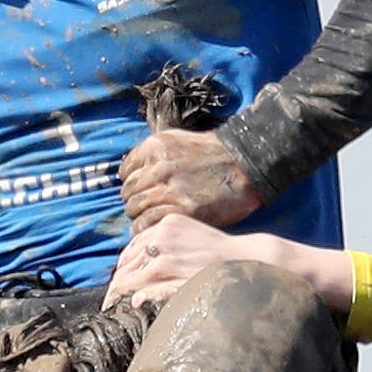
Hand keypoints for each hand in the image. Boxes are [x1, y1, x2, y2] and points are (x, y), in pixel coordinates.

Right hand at [108, 214, 250, 307]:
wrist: (240, 255)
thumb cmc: (217, 280)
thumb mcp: (188, 292)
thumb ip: (160, 294)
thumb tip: (135, 300)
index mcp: (163, 265)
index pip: (129, 281)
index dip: (115, 295)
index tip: (108, 306)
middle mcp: (162, 243)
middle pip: (128, 264)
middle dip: (118, 282)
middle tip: (112, 296)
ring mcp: (166, 228)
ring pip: (134, 247)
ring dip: (125, 264)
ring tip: (121, 279)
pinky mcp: (173, 219)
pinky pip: (146, 233)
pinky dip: (137, 246)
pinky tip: (135, 257)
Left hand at [108, 217, 358, 316]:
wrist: (249, 259)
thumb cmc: (222, 254)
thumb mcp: (192, 238)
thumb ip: (168, 247)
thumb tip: (143, 267)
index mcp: (167, 225)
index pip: (133, 246)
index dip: (123, 266)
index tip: (118, 280)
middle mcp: (164, 237)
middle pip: (128, 263)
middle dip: (117, 282)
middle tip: (109, 300)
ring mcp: (170, 258)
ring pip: (134, 278)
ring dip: (121, 293)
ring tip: (114, 307)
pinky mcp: (178, 277)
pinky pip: (151, 290)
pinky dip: (140, 297)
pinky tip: (136, 304)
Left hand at [118, 127, 260, 227]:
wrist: (246, 165)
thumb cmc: (213, 155)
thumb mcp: (177, 142)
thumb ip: (153, 155)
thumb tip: (133, 173)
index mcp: (155, 148)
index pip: (125, 172)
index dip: (132, 184)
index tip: (141, 191)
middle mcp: (158, 168)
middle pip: (128, 192)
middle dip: (135, 201)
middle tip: (146, 208)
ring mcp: (169, 190)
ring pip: (135, 209)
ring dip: (140, 216)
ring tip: (150, 220)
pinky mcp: (181, 211)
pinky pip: (147, 224)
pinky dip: (145, 229)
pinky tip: (152, 229)